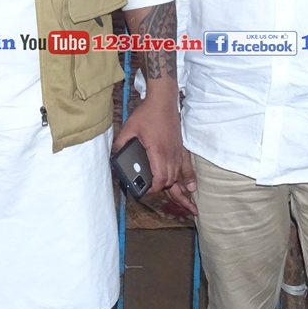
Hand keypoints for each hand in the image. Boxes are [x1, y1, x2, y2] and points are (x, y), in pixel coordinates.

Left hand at [114, 96, 196, 214]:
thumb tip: (115, 154)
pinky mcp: (181, 148)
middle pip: (170, 181)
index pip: (160, 179)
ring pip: (179, 176)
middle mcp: (170, 155)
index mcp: (157, 151)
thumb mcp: (129, 127)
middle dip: (164, 191)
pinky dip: (190, 179)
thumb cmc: (147, 113)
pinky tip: (192, 188)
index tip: (146, 191)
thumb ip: (121, 143)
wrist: (163, 101)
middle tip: (156, 195)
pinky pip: (187, 167)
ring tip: (189, 207)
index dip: (154, 189)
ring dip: (179, 190)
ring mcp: (178, 152)